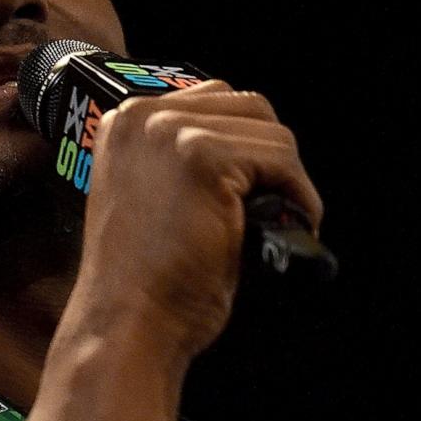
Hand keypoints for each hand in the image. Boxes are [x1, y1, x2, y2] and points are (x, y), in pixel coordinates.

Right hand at [70, 79, 323, 362]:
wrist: (127, 321)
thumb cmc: (140, 278)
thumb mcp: (150, 195)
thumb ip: (179, 159)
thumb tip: (247, 150)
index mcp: (122, 121)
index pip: (213, 99)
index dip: (246, 143)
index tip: (256, 184)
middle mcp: (140, 117)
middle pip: (246, 106)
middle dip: (270, 155)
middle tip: (273, 203)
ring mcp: (169, 133)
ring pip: (270, 131)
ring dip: (288, 178)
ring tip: (281, 218)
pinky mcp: (202, 158)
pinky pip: (281, 159)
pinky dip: (298, 195)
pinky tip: (287, 224)